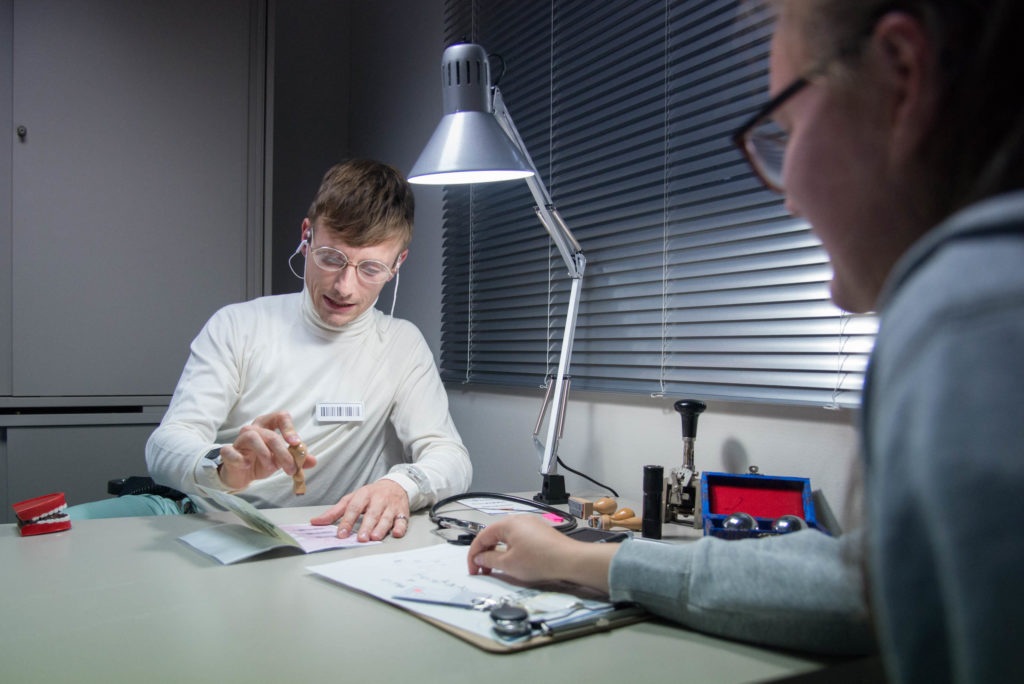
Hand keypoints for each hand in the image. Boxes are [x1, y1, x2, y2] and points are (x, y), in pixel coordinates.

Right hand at [217, 411, 316, 491]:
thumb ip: (298, 459)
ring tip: (270, 467)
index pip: (280, 416)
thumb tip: (313, 461)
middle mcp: (254, 429)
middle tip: (291, 468)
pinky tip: (247, 465)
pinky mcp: (228, 452)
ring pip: (252, 437)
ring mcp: (239, 440)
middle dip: (283, 453)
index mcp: (269, 425)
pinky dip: (240, 458)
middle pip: (270, 434)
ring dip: (265, 454)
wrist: (242, 475)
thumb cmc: (263, 460)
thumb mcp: (283, 460)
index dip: (289, 428)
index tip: (296, 443)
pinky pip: (231, 450)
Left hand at [310, 479, 409, 541]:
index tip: (341, 534)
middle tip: (360, 538)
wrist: (395, 485)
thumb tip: (315, 522)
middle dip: (366, 526)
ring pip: (386, 517)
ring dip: (381, 528)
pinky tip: (397, 533)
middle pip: (371, 513)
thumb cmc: (371, 495)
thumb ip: (334, 512)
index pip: (354, 508)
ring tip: (374, 537)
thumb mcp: (352, 499)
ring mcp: (391, 506)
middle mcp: (378, 499)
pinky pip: (403, 520)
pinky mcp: (402, 511)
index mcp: (363, 495)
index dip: (347, 521)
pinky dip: (401, 527)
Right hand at [467, 515, 617, 591]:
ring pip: (507, 538)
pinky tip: (515, 563)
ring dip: (499, 553)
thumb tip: (480, 558)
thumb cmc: (540, 560)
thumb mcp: (508, 564)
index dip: (474, 555)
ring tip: (498, 569)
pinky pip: (519, 540)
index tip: (472, 569)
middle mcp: (519, 520)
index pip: (482, 537)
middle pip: (494, 536)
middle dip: (486, 554)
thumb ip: (489, 560)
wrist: (570, 560)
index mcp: (508, 523)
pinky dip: (512, 551)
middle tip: (483, 571)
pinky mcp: (540, 532)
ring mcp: (531, 525)